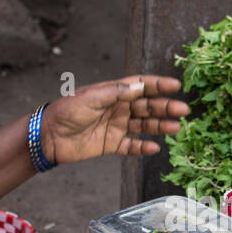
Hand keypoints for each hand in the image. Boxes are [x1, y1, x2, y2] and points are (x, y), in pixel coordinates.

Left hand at [41, 75, 188, 165]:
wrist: (48, 136)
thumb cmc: (66, 111)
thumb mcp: (91, 98)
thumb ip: (116, 92)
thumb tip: (140, 86)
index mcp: (113, 92)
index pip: (141, 86)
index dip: (158, 85)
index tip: (175, 85)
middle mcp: (117, 108)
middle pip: (147, 106)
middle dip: (165, 107)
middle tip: (183, 110)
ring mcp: (115, 126)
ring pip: (143, 125)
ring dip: (160, 126)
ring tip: (176, 128)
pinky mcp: (111, 144)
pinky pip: (131, 146)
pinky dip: (143, 147)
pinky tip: (155, 148)